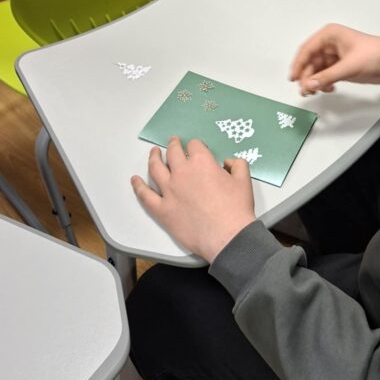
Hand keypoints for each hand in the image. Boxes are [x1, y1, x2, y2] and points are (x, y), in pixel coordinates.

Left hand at [131, 137, 255, 261]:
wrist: (227, 236)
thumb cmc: (236, 208)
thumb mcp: (244, 181)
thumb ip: (237, 165)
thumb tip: (228, 163)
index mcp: (202, 162)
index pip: (194, 145)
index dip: (196, 145)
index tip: (196, 148)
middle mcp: (182, 172)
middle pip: (173, 152)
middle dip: (173, 145)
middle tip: (172, 142)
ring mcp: (168, 190)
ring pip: (155, 168)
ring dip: (154, 158)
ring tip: (154, 153)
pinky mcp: (161, 209)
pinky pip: (145, 195)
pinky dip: (138, 186)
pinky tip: (135, 180)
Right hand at [289, 24, 379, 94]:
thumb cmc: (375, 56)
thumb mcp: (350, 66)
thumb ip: (328, 76)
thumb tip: (307, 85)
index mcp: (330, 35)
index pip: (307, 49)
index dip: (298, 64)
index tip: (292, 79)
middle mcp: (330, 44)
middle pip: (310, 61)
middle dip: (306, 76)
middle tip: (306, 92)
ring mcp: (335, 57)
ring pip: (316, 70)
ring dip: (314, 81)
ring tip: (315, 93)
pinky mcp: (342, 67)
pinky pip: (326, 75)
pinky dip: (324, 83)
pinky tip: (330, 89)